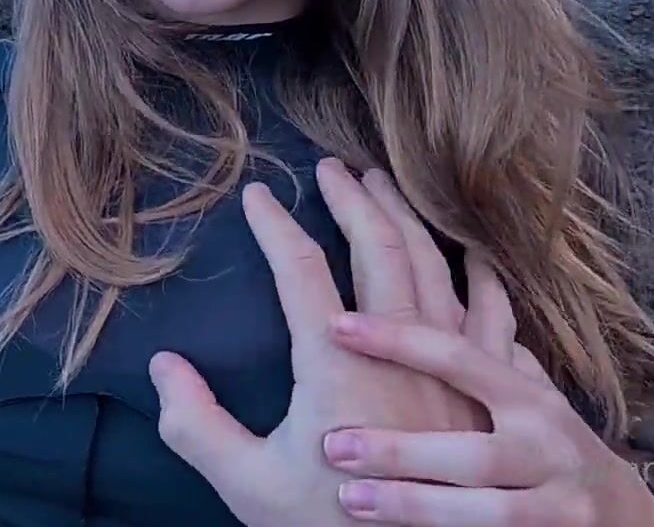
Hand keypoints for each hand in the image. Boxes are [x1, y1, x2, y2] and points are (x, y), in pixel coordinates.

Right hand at [147, 159, 502, 525]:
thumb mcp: (246, 486)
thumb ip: (196, 425)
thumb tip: (164, 365)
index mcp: (338, 363)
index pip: (301, 269)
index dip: (276, 226)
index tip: (257, 195)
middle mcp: (400, 352)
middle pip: (380, 248)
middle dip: (352, 199)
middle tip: (331, 168)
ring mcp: (449, 368)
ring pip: (433, 268)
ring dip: (406, 219)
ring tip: (384, 186)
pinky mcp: (481, 393)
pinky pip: (489, 314)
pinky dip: (477, 274)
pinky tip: (472, 253)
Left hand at [321, 307, 653, 525]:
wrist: (625, 518)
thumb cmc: (552, 444)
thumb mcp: (527, 393)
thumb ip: (484, 349)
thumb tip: (442, 274)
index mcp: (526, 397)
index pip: (458, 359)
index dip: (399, 340)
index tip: (337, 326)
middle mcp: (544, 444)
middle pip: (470, 451)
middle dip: (401, 451)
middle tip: (332, 444)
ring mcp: (555, 499)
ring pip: (483, 506)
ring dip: (415, 504)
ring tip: (351, 498)